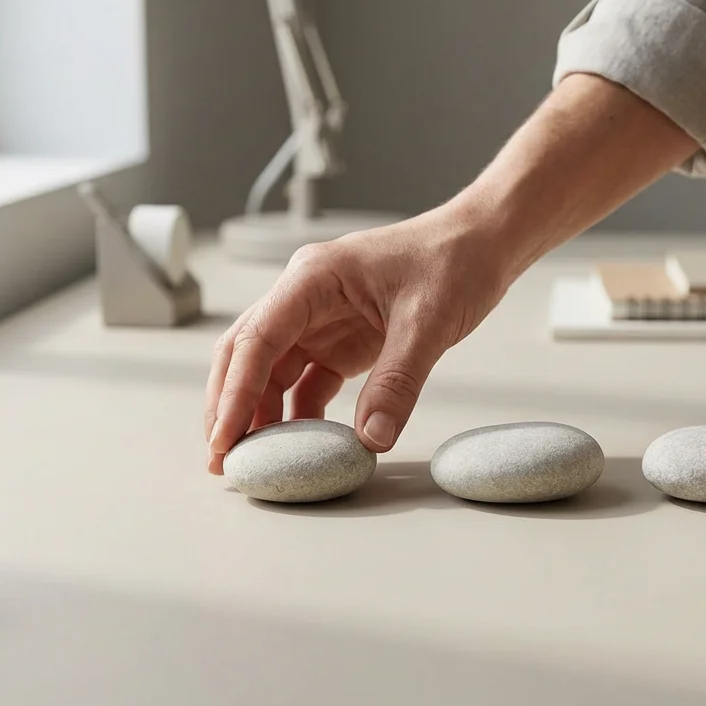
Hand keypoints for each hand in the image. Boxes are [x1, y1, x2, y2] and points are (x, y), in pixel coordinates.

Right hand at [204, 205, 511, 473]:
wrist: (483, 244)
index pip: (256, 339)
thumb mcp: (429, 323)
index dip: (235, 392)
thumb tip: (373, 438)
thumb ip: (398, 382)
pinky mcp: (341, 342)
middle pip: (247, 356)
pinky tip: (301, 446)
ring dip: (258, 415)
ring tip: (252, 462)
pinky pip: (306, 383)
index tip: (224, 437)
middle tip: (223, 460)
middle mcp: (305, 298)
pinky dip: (298, 414)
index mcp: (313, 278)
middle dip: (229, 407)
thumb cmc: (454, 261)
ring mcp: (320, 321)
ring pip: (271, 373)